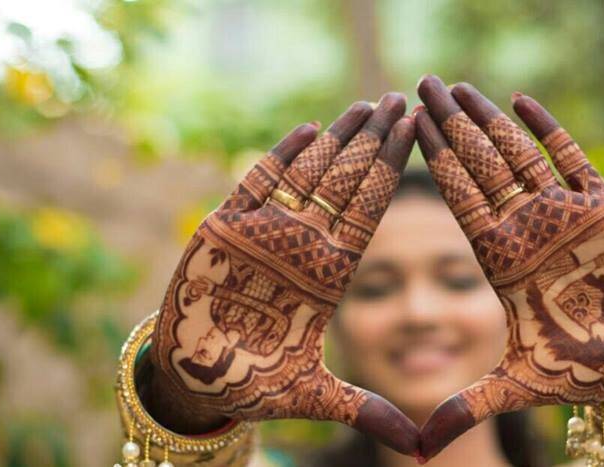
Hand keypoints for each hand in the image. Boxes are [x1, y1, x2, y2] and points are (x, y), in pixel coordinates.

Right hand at [150, 94, 418, 453]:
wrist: (195, 379)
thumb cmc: (252, 385)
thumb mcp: (314, 397)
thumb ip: (365, 411)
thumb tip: (422, 449)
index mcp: (325, 278)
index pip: (367, 216)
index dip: (392, 177)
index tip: (418, 138)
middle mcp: (298, 249)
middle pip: (343, 186)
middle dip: (373, 144)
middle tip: (402, 100)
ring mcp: (261, 236)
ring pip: (304, 178)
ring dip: (335, 141)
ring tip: (366, 106)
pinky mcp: (223, 233)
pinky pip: (252, 188)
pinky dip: (277, 160)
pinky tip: (306, 131)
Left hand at [415, 75, 603, 459]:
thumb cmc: (590, 367)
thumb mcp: (523, 384)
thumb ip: (469, 405)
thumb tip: (419, 446)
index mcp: (500, 261)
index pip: (456, 202)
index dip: (427, 165)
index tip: (397, 133)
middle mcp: (527, 231)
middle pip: (477, 168)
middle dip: (446, 127)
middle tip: (412, 88)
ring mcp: (564, 215)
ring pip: (517, 155)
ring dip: (486, 118)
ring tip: (451, 86)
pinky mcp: (603, 208)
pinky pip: (573, 160)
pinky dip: (549, 131)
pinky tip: (518, 100)